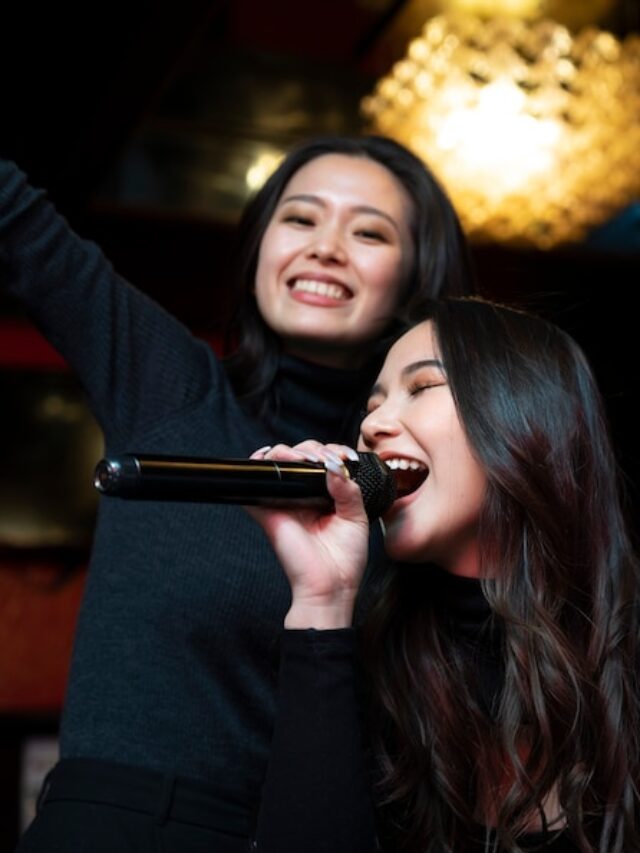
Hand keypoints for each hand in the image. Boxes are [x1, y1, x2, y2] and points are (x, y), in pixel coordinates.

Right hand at [246, 441, 369, 628]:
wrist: (330, 586)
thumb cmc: (344, 559)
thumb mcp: (356, 517)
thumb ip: (348, 488)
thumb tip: (333, 466)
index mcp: (324, 494)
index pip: (322, 460)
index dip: (332, 450)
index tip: (346, 457)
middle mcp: (302, 494)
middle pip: (300, 455)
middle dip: (313, 449)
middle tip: (327, 461)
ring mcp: (283, 500)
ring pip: (277, 461)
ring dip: (289, 452)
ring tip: (306, 461)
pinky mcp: (267, 511)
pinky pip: (254, 483)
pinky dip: (256, 465)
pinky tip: (269, 459)